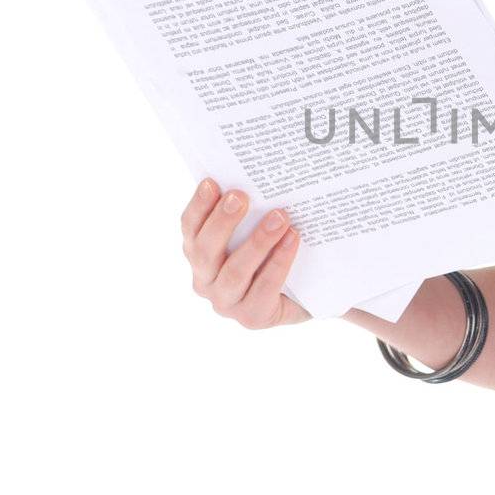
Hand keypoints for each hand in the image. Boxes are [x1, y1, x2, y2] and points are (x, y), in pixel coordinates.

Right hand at [181, 178, 310, 327]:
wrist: (304, 294)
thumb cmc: (273, 253)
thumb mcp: (255, 229)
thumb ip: (248, 210)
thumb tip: (256, 177)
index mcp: (198, 254)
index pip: (190, 228)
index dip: (198, 206)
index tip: (212, 182)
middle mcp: (205, 281)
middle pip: (205, 251)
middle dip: (222, 221)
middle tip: (241, 196)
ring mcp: (226, 302)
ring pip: (235, 271)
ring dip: (257, 241)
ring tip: (280, 216)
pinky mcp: (252, 317)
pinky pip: (264, 287)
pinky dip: (279, 261)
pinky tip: (293, 239)